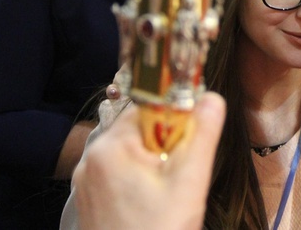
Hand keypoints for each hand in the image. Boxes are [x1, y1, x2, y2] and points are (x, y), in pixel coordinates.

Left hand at [73, 92, 225, 229]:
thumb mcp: (189, 181)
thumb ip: (202, 134)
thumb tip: (212, 97)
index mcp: (112, 147)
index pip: (148, 106)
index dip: (176, 116)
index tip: (194, 137)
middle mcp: (92, 159)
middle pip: (140, 129)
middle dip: (168, 143)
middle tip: (183, 172)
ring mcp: (88, 181)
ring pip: (132, 152)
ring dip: (156, 161)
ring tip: (170, 191)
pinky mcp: (90, 199)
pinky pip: (120, 172)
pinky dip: (141, 179)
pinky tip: (154, 203)